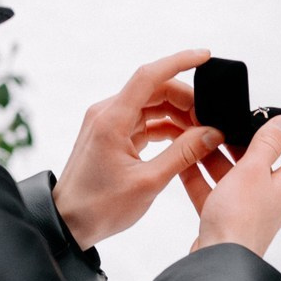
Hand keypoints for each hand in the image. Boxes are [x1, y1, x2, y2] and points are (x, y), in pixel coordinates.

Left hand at [51, 50, 226, 248]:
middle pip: (154, 89)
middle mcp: (107, 113)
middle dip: (186, 100)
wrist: (68, 224)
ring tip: (202, 133)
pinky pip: (144, 120)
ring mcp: (108, 123)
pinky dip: (166, 127)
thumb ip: (183, 153)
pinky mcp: (112, 135)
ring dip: (178, 114)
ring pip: (151, 104)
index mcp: (112, 119)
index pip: (149, 76)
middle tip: (211, 120)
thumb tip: (212, 133)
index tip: (205, 56)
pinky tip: (185, 140)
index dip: (179, 61)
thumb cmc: (100, 207)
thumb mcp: (148, 182)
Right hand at [184, 114, 280, 257]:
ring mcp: (247, 210)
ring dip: (218, 158)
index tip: (279, 116)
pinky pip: (214, 193)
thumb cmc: (239, 219)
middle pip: (262, 162)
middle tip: (228, 123)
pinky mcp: (225, 221)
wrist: (217, 263)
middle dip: (245, 141)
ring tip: (202, 138)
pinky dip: (200, 178)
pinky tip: (184, 163)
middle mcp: (270, 198)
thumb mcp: (253, 171)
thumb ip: (267, 144)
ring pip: (234, 177)